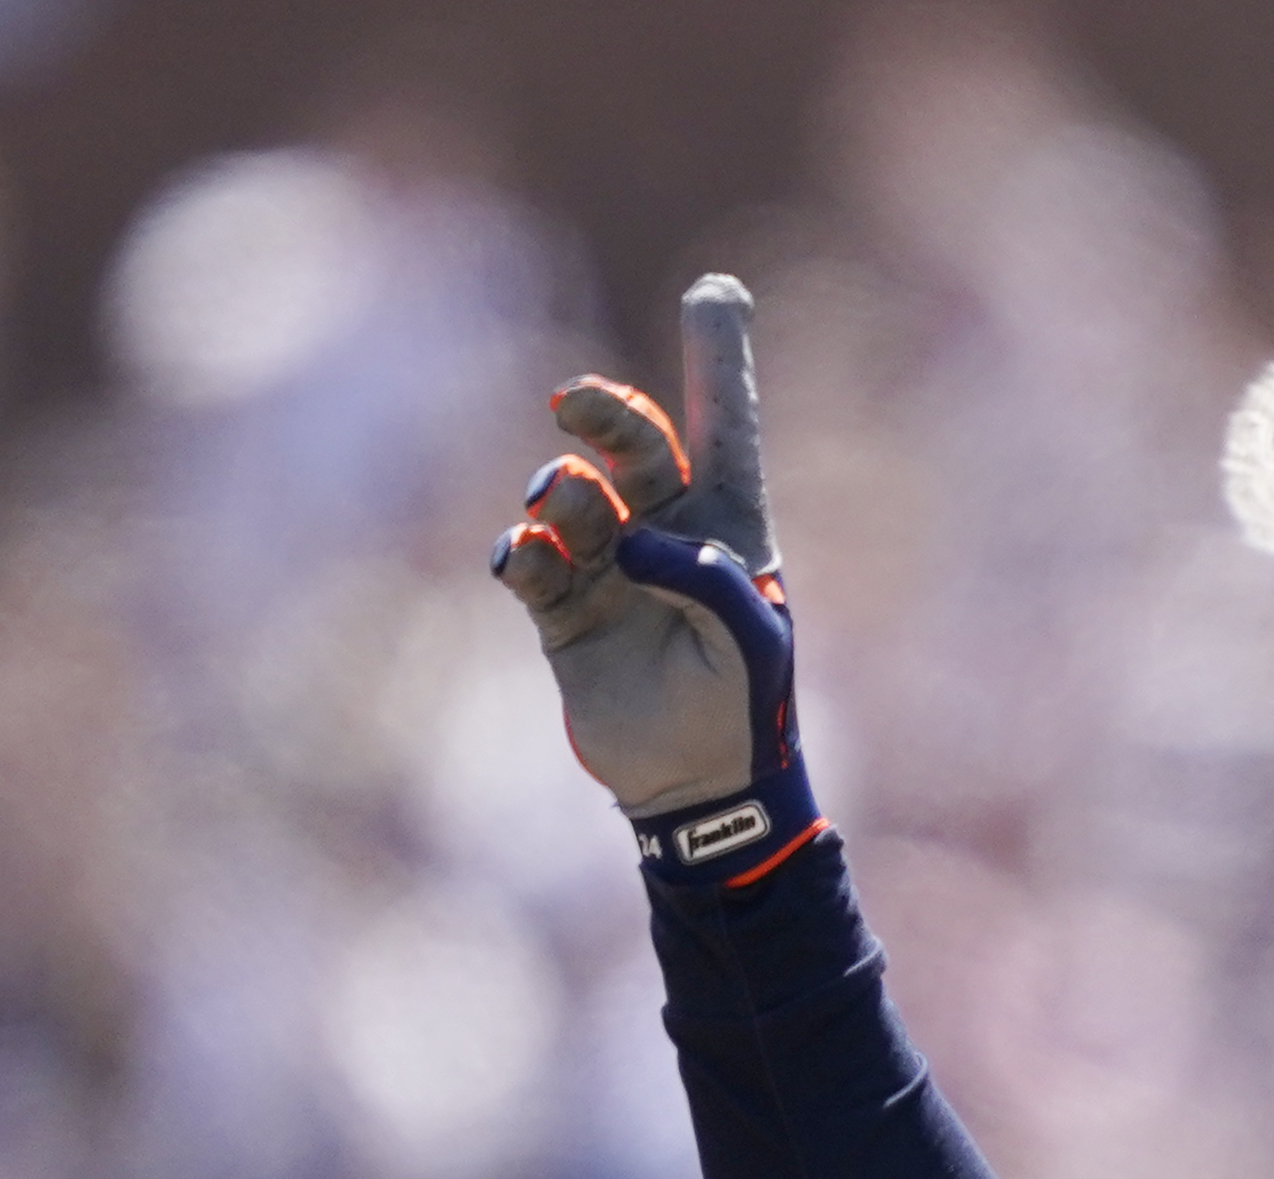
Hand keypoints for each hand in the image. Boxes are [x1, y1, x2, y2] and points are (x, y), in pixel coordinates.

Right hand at [491, 274, 820, 885]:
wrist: (699, 792)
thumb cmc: (744, 710)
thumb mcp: (753, 641)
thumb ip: (706, 578)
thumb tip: (629, 539)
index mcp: (730, 530)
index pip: (723, 430)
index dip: (717, 361)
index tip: (714, 291)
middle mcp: (665, 536)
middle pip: (634, 447)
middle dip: (606, 415)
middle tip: (578, 402)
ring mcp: (608, 570)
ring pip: (572, 500)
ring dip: (562, 492)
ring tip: (557, 499)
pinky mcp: (562, 613)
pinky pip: (530, 564)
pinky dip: (520, 551)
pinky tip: (522, 554)